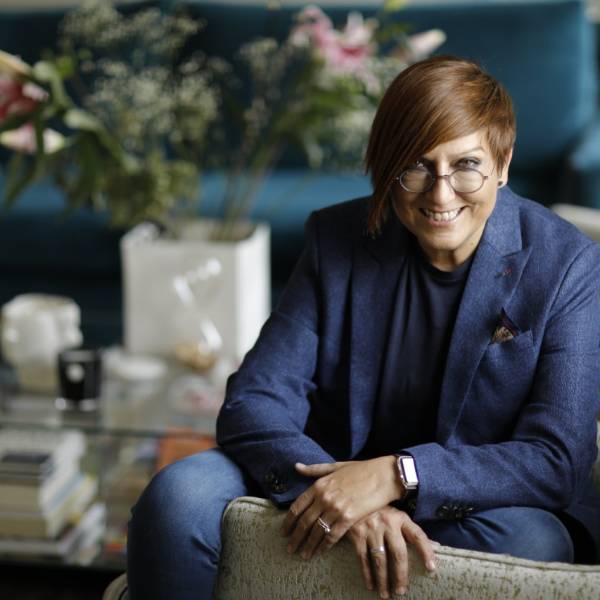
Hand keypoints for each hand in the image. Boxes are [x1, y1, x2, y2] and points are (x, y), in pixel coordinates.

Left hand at [280, 457, 404, 558]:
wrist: (383, 475)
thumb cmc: (360, 469)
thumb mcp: (335, 466)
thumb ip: (314, 470)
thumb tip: (296, 466)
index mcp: (319, 485)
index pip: (297, 507)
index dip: (288, 521)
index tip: (283, 531)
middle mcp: (324, 497)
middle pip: (304, 522)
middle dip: (295, 537)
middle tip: (289, 548)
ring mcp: (336, 508)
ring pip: (316, 532)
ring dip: (307, 545)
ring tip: (302, 555)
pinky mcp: (349, 518)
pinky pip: (332, 536)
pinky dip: (324, 546)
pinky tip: (319, 552)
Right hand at [347, 506, 435, 598]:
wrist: (355, 502)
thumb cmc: (380, 512)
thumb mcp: (397, 517)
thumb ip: (413, 532)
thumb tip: (437, 545)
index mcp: (401, 518)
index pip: (417, 535)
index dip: (426, 551)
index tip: (431, 568)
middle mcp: (387, 522)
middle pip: (398, 553)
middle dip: (401, 575)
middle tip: (401, 591)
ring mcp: (372, 528)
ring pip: (380, 559)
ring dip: (383, 580)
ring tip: (386, 594)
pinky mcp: (357, 533)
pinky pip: (363, 558)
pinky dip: (367, 574)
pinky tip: (371, 585)